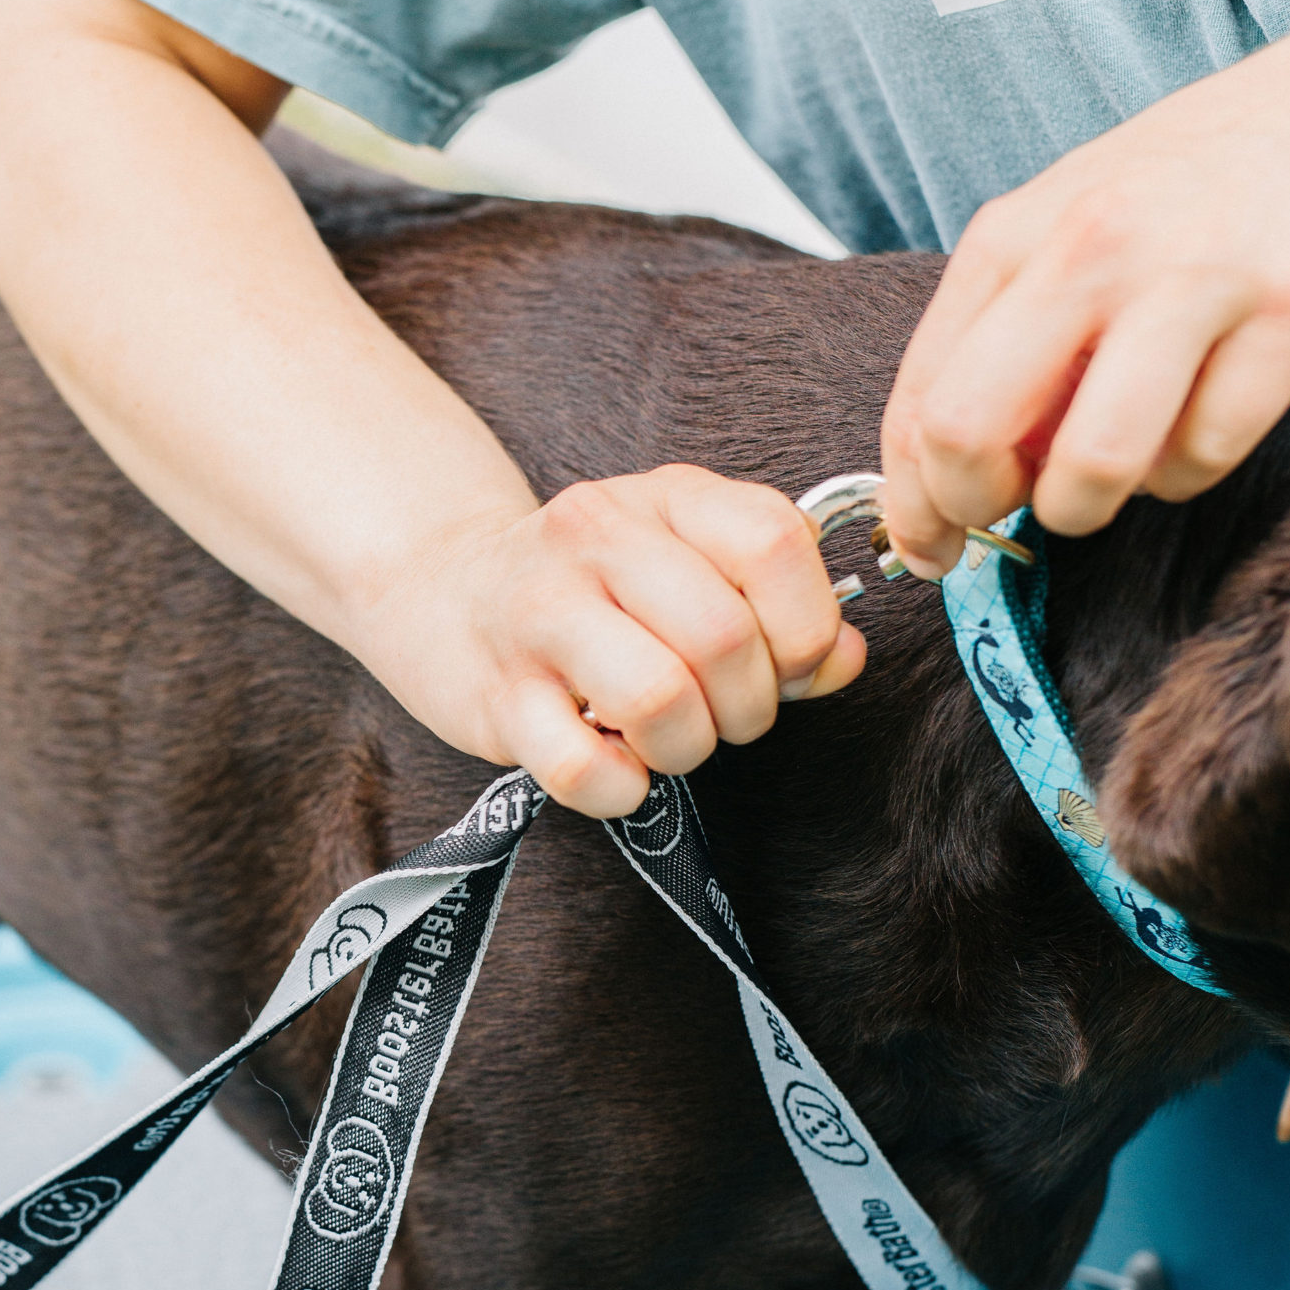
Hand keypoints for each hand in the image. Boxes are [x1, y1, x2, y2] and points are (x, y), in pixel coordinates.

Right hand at [356, 466, 865, 816]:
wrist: (443, 590)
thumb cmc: (593, 590)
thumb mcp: (691, 565)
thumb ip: (781, 610)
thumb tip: (845, 659)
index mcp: (667, 499)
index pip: (773, 544)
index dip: (805, 627)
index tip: (787, 666)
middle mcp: (598, 539)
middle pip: (722, 636)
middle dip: (748, 706)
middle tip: (724, 717)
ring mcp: (539, 616)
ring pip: (657, 699)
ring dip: (687, 748)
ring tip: (668, 740)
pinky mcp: (496, 696)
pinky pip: (584, 768)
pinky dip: (620, 789)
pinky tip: (615, 768)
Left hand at [880, 26, 1289, 575]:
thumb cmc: (1176, 190)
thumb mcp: (1060, 232)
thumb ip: (1000, 340)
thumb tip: (954, 483)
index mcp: (1014, 234)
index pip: (920, 400)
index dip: (911, 503)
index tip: (927, 546)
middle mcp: (1091, 248)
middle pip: (969, 431)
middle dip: (976, 509)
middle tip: (1010, 515)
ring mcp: (1191, 281)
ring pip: (1092, 467)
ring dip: (1090, 504)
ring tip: (1113, 466)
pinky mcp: (1287, 317)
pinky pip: (1201, 457)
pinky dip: (1185, 469)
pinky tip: (1192, 418)